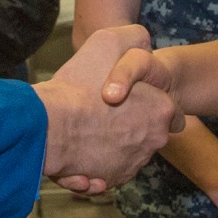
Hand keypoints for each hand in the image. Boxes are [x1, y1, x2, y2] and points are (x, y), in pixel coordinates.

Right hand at [39, 27, 181, 193]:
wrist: (47, 127)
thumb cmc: (77, 85)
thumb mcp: (108, 41)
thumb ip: (133, 38)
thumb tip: (145, 42)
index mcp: (162, 109)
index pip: (170, 109)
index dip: (149, 101)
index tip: (128, 99)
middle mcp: (155, 139)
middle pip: (148, 131)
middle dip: (131, 125)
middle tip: (103, 114)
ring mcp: (135, 163)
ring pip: (127, 152)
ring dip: (111, 145)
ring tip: (85, 132)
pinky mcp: (114, 180)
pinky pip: (109, 172)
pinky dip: (96, 165)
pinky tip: (80, 152)